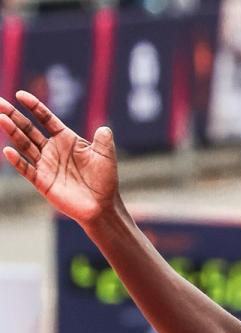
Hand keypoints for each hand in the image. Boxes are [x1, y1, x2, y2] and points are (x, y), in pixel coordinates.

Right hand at [0, 91, 117, 223]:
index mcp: (66, 140)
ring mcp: (45, 165)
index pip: (46, 119)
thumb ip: (103, 141)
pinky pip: (26, 169)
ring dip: (12, 132)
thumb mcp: (106, 156)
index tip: (20, 95)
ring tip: (1, 119)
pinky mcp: (42, 181)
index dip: (34, 107)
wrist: (101, 205)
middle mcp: (52, 150)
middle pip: (29, 129)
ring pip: (24, 145)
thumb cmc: (105, 179)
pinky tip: (8, 151)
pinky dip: (18, 160)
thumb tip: (104, 128)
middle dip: (14, 116)